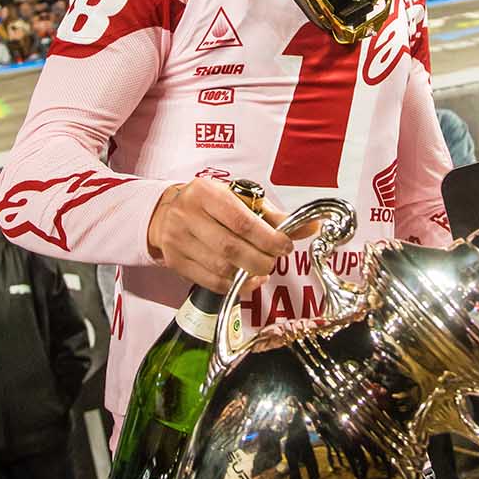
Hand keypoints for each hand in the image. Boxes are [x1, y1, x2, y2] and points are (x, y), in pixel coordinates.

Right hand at [146, 177, 292, 292]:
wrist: (168, 212)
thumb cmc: (210, 204)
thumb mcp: (240, 200)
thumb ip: (274, 217)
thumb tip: (310, 227)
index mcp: (206, 193)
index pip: (242, 222)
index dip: (268, 239)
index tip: (284, 246)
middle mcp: (187, 215)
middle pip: (231, 248)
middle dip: (261, 260)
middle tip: (273, 260)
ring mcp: (178, 240)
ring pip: (221, 268)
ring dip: (248, 275)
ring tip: (261, 269)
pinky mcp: (175, 262)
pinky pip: (210, 282)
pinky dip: (234, 285)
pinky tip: (246, 279)